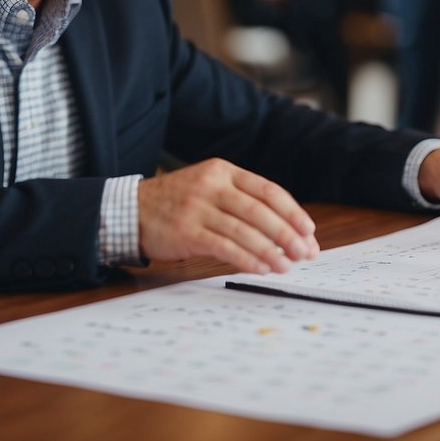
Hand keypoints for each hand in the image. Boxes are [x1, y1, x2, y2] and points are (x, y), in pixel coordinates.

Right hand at [136, 158, 319, 273]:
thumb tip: (284, 230)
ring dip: (270, 251)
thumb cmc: (177, 203)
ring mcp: (197, 207)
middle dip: (287, 234)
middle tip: (305, 252)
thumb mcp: (209, 187)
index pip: (268, 190)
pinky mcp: (186, 231)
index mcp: (223, 171)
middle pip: (260, 210)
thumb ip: (241, 200)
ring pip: (244, 230)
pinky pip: (224, 247)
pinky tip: (261, 269)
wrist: (130, 210)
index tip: (309, 231)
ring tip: (287, 266)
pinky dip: (247, 259)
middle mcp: (212, 185)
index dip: (292, 211)